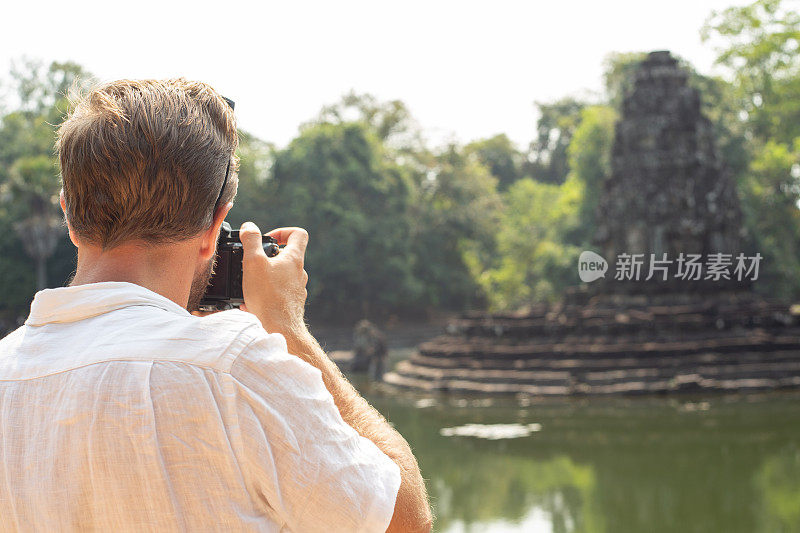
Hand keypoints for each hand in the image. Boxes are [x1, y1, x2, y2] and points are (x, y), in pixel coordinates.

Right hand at [238, 221, 309, 336]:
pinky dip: (264, 294)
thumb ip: (251, 241)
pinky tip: (250, 302)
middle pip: (287, 256)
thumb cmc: (268, 296)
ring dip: (264, 277)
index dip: (283, 231)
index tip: (268, 239)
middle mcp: (299, 273)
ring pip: (281, 276)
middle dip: (267, 257)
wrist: (280, 329)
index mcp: (294, 259)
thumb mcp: (254, 262)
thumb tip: (249, 227)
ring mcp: (297, 289)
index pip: (298, 234)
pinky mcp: (290, 304)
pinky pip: (277, 294)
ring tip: (248, 285)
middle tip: (252, 263)